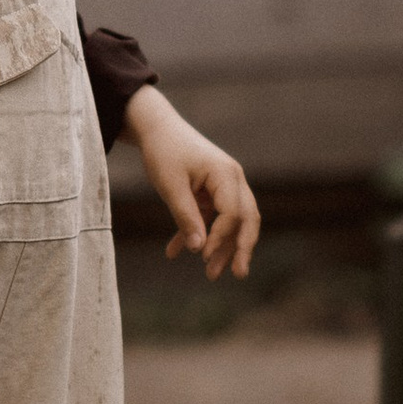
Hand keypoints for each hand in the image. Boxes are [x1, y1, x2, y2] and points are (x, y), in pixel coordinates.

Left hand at [122, 84, 259, 281]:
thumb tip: (200, 250)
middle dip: (242, 248)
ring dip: (222, 247)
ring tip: (210, 274)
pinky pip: (212, 217)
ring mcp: (225, 185)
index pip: (233, 213)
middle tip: (238, 275)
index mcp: (226, 175)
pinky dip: (199, 233)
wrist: (155, 128)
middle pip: (247, 219)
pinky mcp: (212, 191)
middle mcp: (233, 179)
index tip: (203, 256)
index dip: (220, 238)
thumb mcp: (171, 186)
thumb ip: (186, 217)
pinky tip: (175, 251)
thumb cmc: (163, 152)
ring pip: (232, 221)